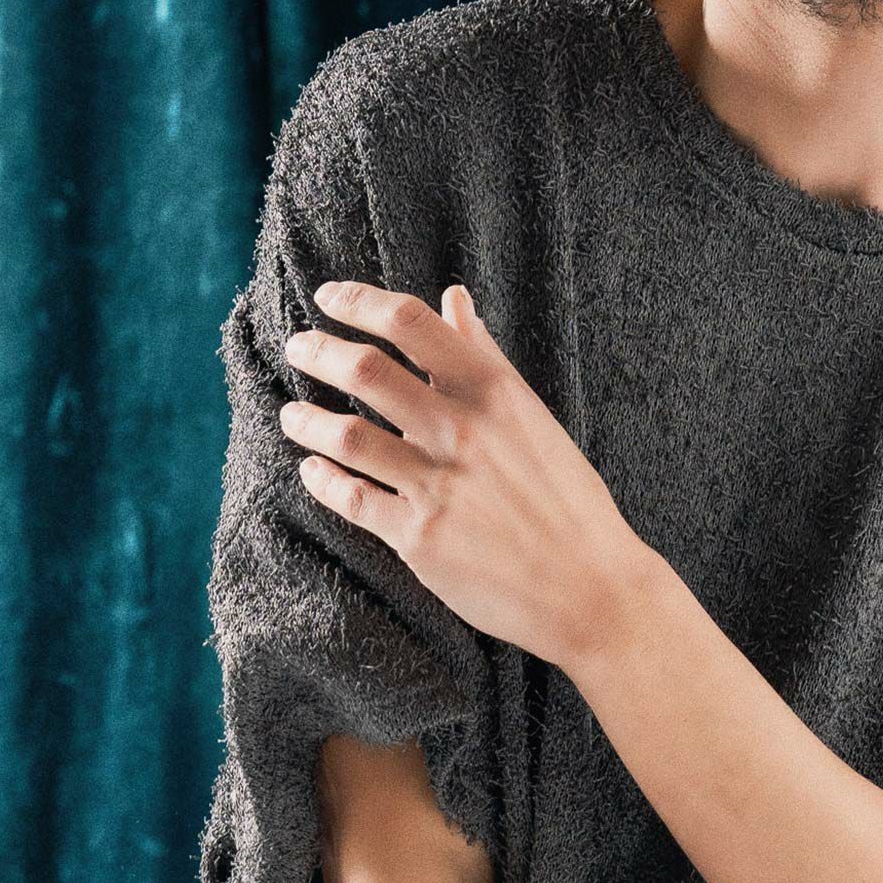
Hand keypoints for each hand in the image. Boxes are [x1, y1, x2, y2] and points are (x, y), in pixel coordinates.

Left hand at [277, 277, 649, 672]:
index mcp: (493, 391)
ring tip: (292, 415)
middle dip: (318, 352)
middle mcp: (461, 429)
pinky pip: (351, 498)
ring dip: (306, 419)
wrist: (590, 585)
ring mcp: (437, 483)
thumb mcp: (532, 414)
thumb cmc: (567, 497)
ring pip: (346, 435)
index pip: (411, 322)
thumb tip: (454, 298)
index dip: (359, 302)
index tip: (328, 296)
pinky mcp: (418, 537)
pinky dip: (321, 480)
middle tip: (297, 347)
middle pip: (365, 370)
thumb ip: (485, 356)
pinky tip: (312, 470)